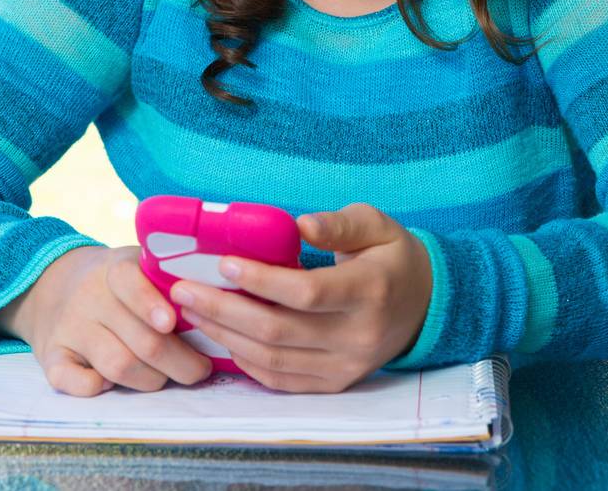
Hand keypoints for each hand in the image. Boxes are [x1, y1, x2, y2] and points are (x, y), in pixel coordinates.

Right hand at [0, 244, 213, 395]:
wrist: (57, 284)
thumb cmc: (120, 281)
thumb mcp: (140, 265)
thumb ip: (170, 280)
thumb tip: (217, 310)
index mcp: (115, 269)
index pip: (130, 283)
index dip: (151, 305)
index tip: (171, 323)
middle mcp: (88, 297)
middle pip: (139, 340)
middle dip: (179, 362)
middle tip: (200, 369)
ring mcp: (69, 327)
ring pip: (117, 364)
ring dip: (151, 379)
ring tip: (167, 377)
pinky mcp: (51, 355)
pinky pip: (69, 379)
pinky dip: (93, 387)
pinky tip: (112, 384)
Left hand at [169, 202, 432, 392]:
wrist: (426, 305)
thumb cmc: (392, 256)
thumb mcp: (376, 225)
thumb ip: (338, 225)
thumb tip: (300, 224)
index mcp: (369, 292)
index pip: (305, 293)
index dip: (260, 280)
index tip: (222, 263)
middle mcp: (357, 337)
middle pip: (278, 331)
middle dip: (223, 310)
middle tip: (182, 290)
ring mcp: (346, 367)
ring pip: (272, 359)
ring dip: (224, 336)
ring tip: (190, 311)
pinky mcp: (335, 384)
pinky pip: (281, 380)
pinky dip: (245, 361)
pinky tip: (221, 337)